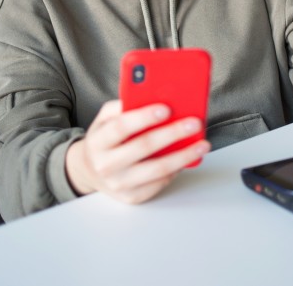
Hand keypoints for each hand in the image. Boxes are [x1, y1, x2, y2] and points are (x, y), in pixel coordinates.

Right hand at [65, 100, 210, 204]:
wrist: (90, 171)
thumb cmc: (104, 140)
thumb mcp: (105, 118)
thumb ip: (123, 106)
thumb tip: (152, 96)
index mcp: (98, 141)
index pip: (121, 127)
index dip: (144, 117)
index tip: (166, 108)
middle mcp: (106, 165)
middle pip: (143, 147)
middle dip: (172, 133)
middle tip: (194, 123)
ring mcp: (119, 184)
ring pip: (157, 170)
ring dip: (184, 156)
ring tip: (202, 144)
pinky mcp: (133, 197)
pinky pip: (160, 183)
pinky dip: (177, 169)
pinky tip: (189, 158)